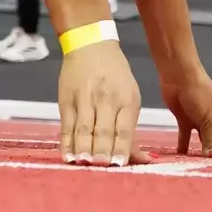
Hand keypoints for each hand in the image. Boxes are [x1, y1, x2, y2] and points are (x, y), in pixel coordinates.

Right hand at [57, 40, 148, 165]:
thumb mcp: (130, 97)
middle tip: (100, 167)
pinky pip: (66, 125)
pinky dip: (66, 142)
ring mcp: (84, 99)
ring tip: (83, 163)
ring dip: (83, 148)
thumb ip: (131, 131)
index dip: (120, 148)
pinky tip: (68, 156)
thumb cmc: (116, 77)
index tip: (118, 165)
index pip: (123, 129)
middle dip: (101, 151)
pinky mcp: (67, 100)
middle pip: (102, 130)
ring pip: (83, 128)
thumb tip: (144, 161)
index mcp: (126, 100)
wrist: (91, 44)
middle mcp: (105, 100)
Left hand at [164, 70, 211, 156]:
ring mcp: (199, 120)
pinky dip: (184, 147)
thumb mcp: (209, 119)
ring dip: (201, 154)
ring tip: (200, 172)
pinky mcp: (185, 120)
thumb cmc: (199, 94)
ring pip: (203, 142)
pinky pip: (185, 138)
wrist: (178, 75)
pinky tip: (181, 159)